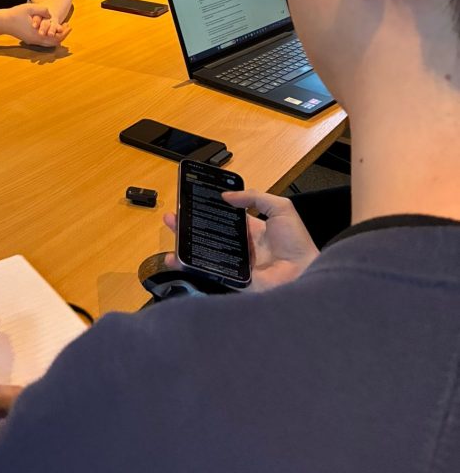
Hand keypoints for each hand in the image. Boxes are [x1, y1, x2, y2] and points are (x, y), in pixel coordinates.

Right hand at [5, 3, 68, 46]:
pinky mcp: (30, 40)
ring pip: (49, 43)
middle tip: (67, 26)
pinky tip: (51, 29)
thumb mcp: (29, 8)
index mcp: (38, 34)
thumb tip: (51, 13)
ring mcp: (32, 41)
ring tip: (60, 27)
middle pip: (54, 43)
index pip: (56, 38)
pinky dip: (50, 37)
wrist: (3, 22)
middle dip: (62, 35)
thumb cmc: (16, 14)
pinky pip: (43, 42)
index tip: (69, 26)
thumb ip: (42, 10)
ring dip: (56, 36)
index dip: (64, 32)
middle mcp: (36, 40)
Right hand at [162, 190, 318, 292]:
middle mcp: (241, 248)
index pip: (225, 219)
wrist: (304, 271)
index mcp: (252, 231)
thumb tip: (226, 195)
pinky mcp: (232, 279)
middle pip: (210, 235)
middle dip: (190, 225)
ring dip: (186, 244)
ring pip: (205, 253)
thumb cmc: (296, 241)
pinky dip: (191, 265)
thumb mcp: (280, 208)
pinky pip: (209, 271)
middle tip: (173, 217)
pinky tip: (177, 258)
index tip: (192, 202)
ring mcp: (235, 264)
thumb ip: (255, 197)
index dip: (209, 211)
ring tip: (171, 233)